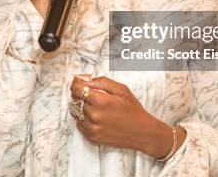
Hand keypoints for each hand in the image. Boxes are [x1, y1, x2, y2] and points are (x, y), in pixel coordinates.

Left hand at [70, 76, 184, 158]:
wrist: (142, 132)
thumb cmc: (133, 110)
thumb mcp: (121, 90)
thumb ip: (102, 82)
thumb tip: (85, 79)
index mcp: (101, 101)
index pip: (76, 89)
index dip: (76, 84)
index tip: (78, 82)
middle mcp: (94, 115)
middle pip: (75, 100)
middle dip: (80, 94)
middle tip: (91, 94)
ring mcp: (92, 128)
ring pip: (75, 113)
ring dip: (80, 107)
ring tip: (94, 106)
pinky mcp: (93, 137)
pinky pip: (79, 124)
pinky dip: (84, 119)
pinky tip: (96, 117)